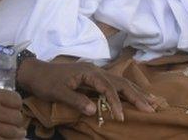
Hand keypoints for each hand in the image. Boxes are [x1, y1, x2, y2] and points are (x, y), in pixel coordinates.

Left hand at [17, 58, 162, 121]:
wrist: (35, 72)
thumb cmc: (46, 82)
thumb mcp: (58, 92)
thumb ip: (76, 100)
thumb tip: (94, 110)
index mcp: (89, 72)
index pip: (108, 88)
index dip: (116, 103)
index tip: (121, 117)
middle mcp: (96, 70)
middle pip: (120, 83)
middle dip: (136, 96)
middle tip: (151, 109)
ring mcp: (96, 73)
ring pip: (120, 82)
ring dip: (136, 92)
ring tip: (152, 102)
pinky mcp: (94, 78)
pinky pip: (115, 83)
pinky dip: (127, 90)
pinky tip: (135, 95)